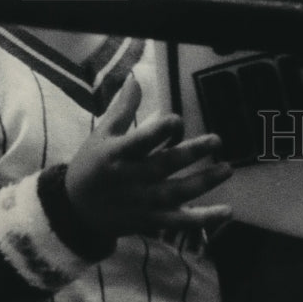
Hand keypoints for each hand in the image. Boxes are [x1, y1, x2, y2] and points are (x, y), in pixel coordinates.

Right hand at [65, 75, 231, 238]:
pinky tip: (226, 212)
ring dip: (203, 182)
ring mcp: (143, 202)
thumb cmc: (91, 166)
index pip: (140, 141)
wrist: (75, 211)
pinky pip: (179, 222)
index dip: (159, 131)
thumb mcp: (101, 135)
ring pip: (176, 194)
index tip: (177, 119)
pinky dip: (203, 220)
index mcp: (118, 155)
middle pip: (165, 165)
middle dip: (191, 153)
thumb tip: (135, 79)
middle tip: (216, 140)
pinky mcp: (150, 221)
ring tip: (227, 169)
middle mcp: (132, 179)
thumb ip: (122, 108)